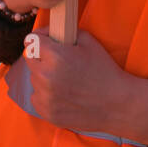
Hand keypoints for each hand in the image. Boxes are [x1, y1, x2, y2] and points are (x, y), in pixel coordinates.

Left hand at [27, 31, 147, 145]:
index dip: (41, 38)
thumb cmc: (104, 70)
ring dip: (43, 76)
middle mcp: (46, 77)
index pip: (31, 40)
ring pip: (33, 79)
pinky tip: (62, 93)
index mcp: (55, 56)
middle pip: (29, 59)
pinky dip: (45, 94)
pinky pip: (36, 97)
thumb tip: (49, 33)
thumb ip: (64, 33)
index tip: (49, 41)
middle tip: (57, 60)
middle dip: (41, 56)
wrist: (117, 104)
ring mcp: (45, 97)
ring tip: (64, 79)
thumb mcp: (88, 41)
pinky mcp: (47, 113)